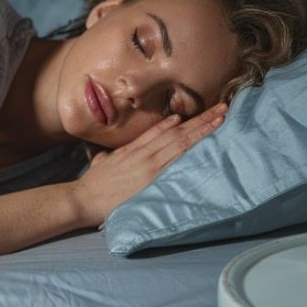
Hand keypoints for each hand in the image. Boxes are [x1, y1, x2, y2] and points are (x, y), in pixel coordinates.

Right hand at [71, 102, 227, 227]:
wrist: (83, 198)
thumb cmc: (91, 185)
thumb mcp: (102, 165)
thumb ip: (109, 159)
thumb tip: (109, 158)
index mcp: (132, 149)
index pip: (159, 131)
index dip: (178, 121)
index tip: (194, 113)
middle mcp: (143, 152)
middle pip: (177, 132)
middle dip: (201, 120)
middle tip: (222, 108)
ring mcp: (148, 164)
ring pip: (180, 141)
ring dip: (202, 129)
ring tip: (220, 118)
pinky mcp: (150, 178)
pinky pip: (174, 159)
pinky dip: (186, 146)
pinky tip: (199, 138)